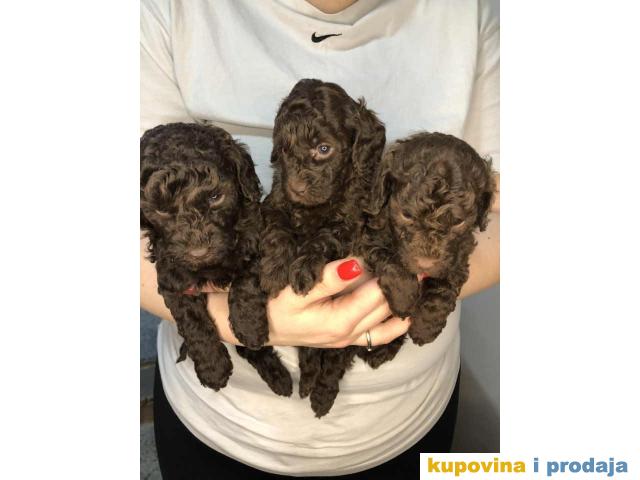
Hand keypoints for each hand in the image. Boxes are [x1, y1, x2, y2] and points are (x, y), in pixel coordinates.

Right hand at [265, 258, 408, 347]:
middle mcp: (352, 334)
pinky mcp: (349, 338)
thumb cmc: (272, 305)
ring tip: (421, 276)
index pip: (380, 293)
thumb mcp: (296, 290)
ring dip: (406, 299)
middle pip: (390, 306)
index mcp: (341, 322)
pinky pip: (382, 332)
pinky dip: (398, 319)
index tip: (406, 250)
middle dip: (404, 283)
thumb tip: (360, 263)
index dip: (394, 271)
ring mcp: (352, 339)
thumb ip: (329, 279)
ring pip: (391, 321)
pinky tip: (407, 302)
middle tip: (420, 258)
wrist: (257, 328)